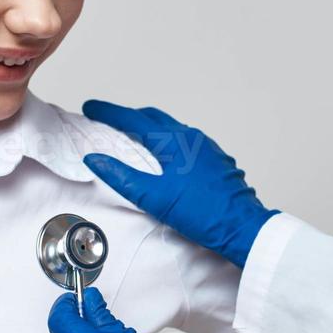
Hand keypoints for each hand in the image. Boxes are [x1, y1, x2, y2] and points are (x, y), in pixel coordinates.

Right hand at [82, 100, 277, 267]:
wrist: (242, 227)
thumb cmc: (202, 214)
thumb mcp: (153, 197)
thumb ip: (121, 176)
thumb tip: (95, 159)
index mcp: (173, 141)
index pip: (133, 119)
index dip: (108, 111)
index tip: (91, 106)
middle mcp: (191, 137)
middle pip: (152, 117)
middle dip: (128, 116)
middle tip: (108, 119)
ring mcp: (207, 147)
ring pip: (171, 128)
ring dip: (149, 127)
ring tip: (133, 134)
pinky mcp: (216, 160)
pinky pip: (187, 141)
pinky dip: (168, 140)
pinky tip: (166, 155)